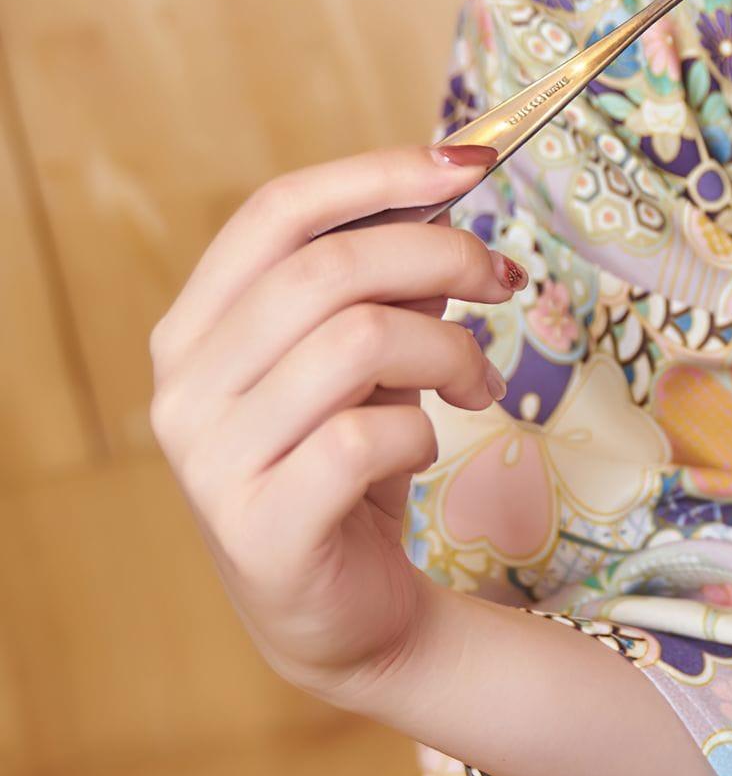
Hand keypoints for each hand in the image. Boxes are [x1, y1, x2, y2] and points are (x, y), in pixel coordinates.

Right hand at [148, 144, 520, 706]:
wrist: (341, 614)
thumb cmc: (348, 463)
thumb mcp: (366, 357)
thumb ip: (386, 281)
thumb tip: (446, 184)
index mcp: (195, 327)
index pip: (275, 212)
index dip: (377, 174)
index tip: (470, 162)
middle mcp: (183, 388)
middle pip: (327, 271)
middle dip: (440, 257)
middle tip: (502, 281)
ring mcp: (211, 462)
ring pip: (358, 343)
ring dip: (448, 349)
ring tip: (477, 380)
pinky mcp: (260, 530)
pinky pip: (366, 436)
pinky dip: (424, 429)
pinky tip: (430, 443)